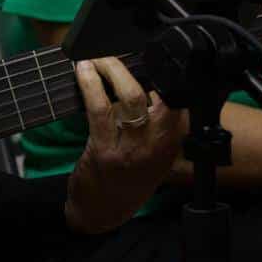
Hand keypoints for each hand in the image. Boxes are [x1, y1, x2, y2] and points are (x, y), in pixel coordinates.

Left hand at [63, 58, 184, 235]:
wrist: (101, 213)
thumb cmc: (125, 174)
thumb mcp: (152, 149)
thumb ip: (153, 117)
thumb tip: (143, 70)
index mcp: (171, 140)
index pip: (177, 98)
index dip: (162, 70)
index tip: (145, 51)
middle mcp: (158, 145)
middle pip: (162, 93)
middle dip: (141, 64)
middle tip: (119, 49)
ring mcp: (133, 150)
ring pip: (132, 97)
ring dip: (113, 69)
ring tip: (99, 57)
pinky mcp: (106, 152)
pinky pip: (100, 109)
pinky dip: (90, 84)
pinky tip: (83, 71)